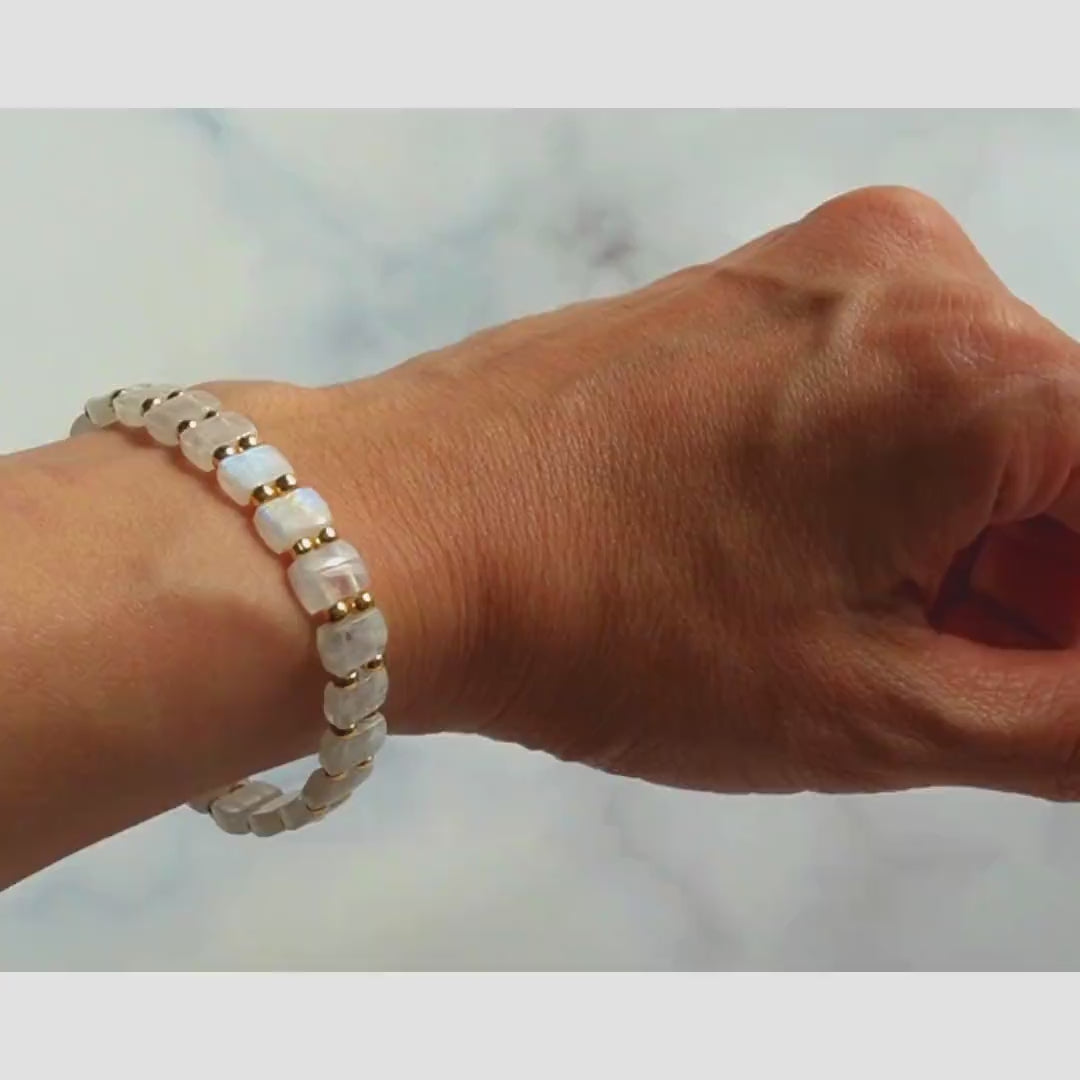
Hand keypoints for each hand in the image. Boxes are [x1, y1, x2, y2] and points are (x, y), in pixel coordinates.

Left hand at [367, 185, 1079, 799]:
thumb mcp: (873, 711)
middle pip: (1066, 458)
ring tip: (860, 636)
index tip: (1038, 690)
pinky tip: (814, 564)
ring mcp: (822, 267)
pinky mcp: (753, 287)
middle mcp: (915, 278)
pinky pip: (888, 385)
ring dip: (966, 541)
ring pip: (978, 424)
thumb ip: (1067, 718)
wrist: (405, 527)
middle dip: (1039, 587)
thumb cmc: (605, 618)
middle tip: (961, 689)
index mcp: (979, 370)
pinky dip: (893, 484)